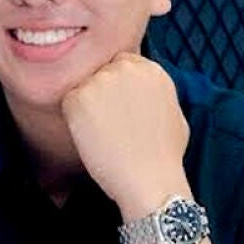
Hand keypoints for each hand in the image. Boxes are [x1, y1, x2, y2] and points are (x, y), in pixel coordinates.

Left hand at [61, 53, 190, 217]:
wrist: (149, 179)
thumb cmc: (164, 156)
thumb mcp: (174, 113)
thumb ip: (155, 94)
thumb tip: (143, 92)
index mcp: (151, 69)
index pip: (123, 63)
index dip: (118, 87)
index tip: (118, 107)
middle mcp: (126, 68)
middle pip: (101, 73)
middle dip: (102, 94)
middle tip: (108, 123)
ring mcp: (101, 81)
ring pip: (85, 87)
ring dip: (88, 107)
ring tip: (103, 135)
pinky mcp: (79, 97)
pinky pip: (68, 102)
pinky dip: (74, 120)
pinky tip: (92, 138)